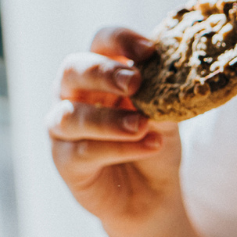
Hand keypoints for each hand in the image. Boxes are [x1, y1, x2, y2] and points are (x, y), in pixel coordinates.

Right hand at [48, 27, 182, 236]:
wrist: (153, 196)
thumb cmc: (154, 144)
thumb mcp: (166, 117)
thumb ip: (163, 97)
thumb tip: (172, 77)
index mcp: (101, 73)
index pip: (101, 42)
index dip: (120, 40)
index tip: (149, 50)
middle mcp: (74, 94)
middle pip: (73, 69)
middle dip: (104, 72)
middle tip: (135, 82)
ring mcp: (64, 128)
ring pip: (72, 115)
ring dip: (109, 119)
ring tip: (142, 125)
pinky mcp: (65, 161)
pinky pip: (84, 151)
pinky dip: (119, 148)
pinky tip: (149, 146)